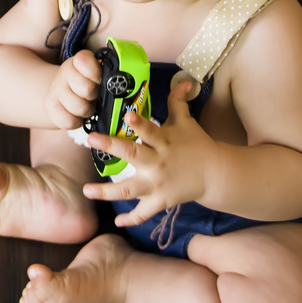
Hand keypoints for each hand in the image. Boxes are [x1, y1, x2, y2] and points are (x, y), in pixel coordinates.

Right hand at [43, 49, 100, 128]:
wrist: (61, 94)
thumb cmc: (86, 84)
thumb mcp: (96, 74)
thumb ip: (106, 74)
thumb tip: (119, 83)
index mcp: (79, 61)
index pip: (87, 63)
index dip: (97, 75)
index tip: (98, 80)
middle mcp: (64, 73)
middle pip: (87, 89)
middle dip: (94, 96)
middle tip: (92, 96)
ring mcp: (55, 90)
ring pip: (80, 108)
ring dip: (87, 111)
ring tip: (85, 106)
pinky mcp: (49, 107)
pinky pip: (69, 122)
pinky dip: (76, 122)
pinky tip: (76, 115)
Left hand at [82, 81, 224, 226]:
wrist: (215, 173)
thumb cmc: (196, 143)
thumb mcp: (186, 121)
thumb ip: (179, 101)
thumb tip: (182, 81)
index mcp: (164, 141)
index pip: (150, 130)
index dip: (139, 123)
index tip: (127, 114)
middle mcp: (158, 163)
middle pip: (133, 155)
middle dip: (112, 147)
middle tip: (92, 139)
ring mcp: (158, 184)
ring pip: (129, 189)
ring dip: (106, 192)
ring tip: (86, 190)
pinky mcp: (161, 200)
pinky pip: (144, 212)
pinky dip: (132, 219)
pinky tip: (118, 222)